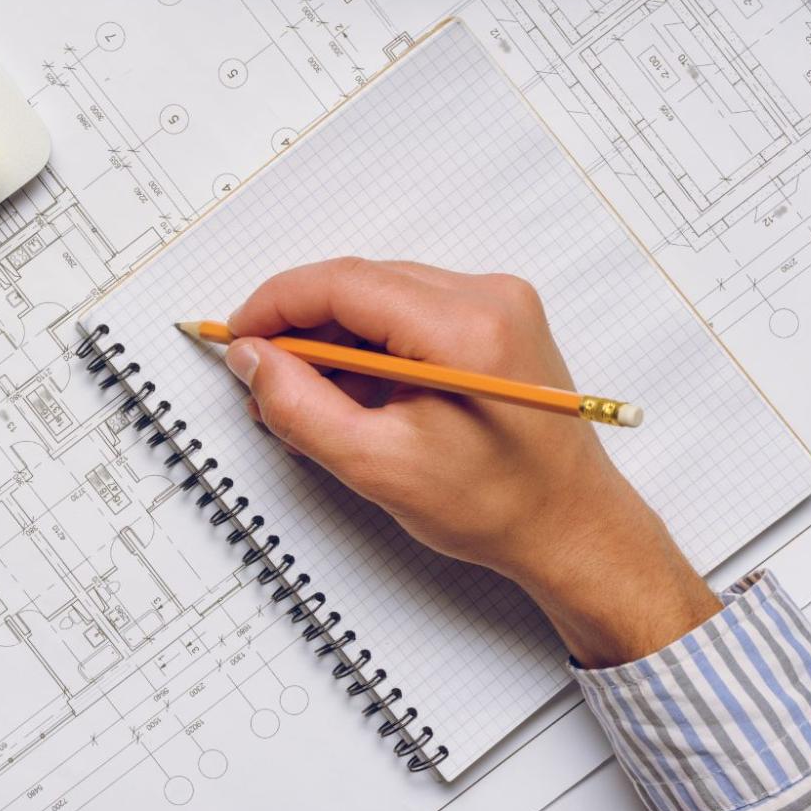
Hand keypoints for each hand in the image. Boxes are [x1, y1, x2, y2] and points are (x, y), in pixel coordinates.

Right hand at [224, 258, 717, 666]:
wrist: (572, 526)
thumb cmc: (496, 506)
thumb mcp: (376, 465)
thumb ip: (299, 406)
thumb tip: (251, 358)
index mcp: (464, 330)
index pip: (343, 283)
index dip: (276, 305)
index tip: (238, 335)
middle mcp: (489, 298)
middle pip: (360, 283)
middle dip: (301, 327)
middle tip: (264, 377)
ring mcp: (498, 303)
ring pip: (381, 295)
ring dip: (335, 339)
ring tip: (313, 399)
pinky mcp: (498, 317)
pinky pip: (411, 309)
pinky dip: (371, 344)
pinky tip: (358, 394)